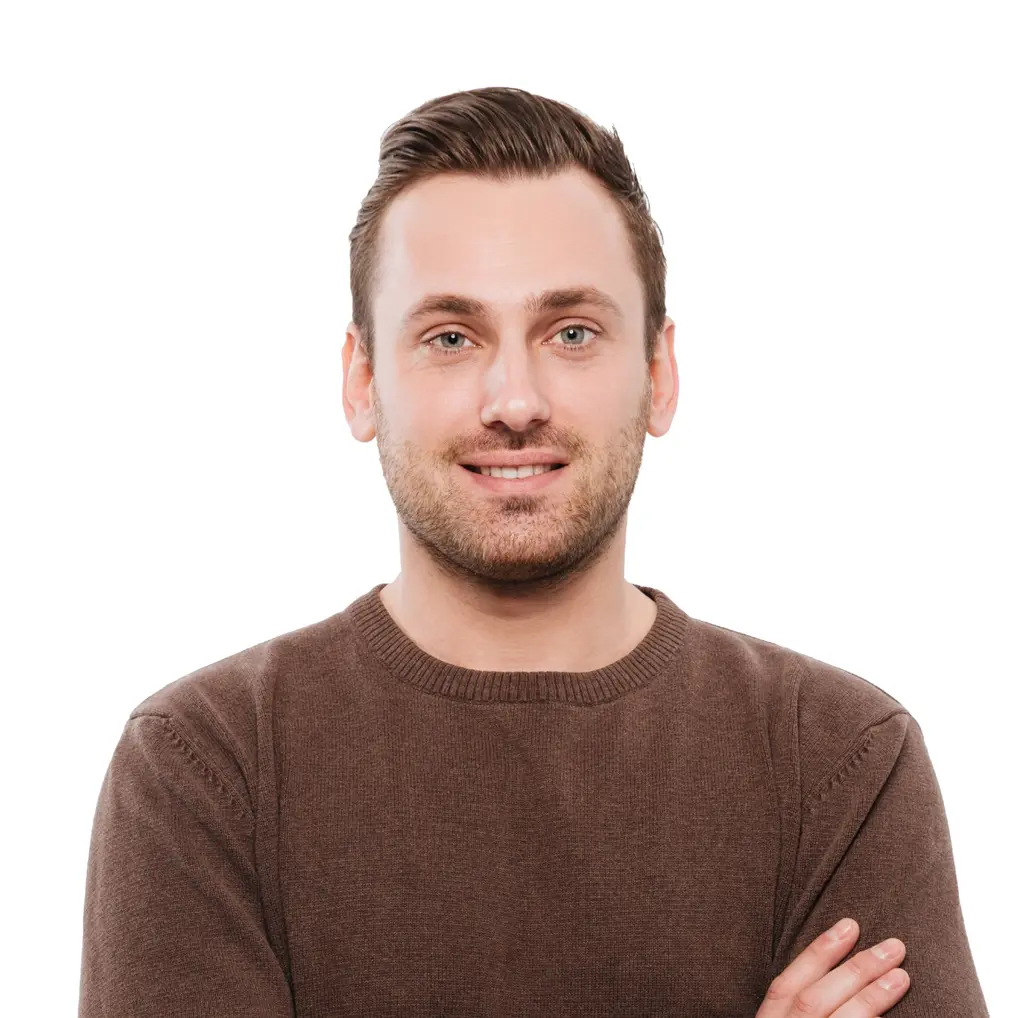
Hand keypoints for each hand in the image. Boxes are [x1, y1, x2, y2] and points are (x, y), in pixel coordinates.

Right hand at [755, 918, 909, 1016]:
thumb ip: (797, 1005)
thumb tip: (835, 971)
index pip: (785, 985)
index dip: (817, 953)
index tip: (849, 925)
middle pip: (814, 999)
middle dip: (854, 970)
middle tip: (894, 946)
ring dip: (871, 997)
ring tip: (902, 976)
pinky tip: (894, 1017)